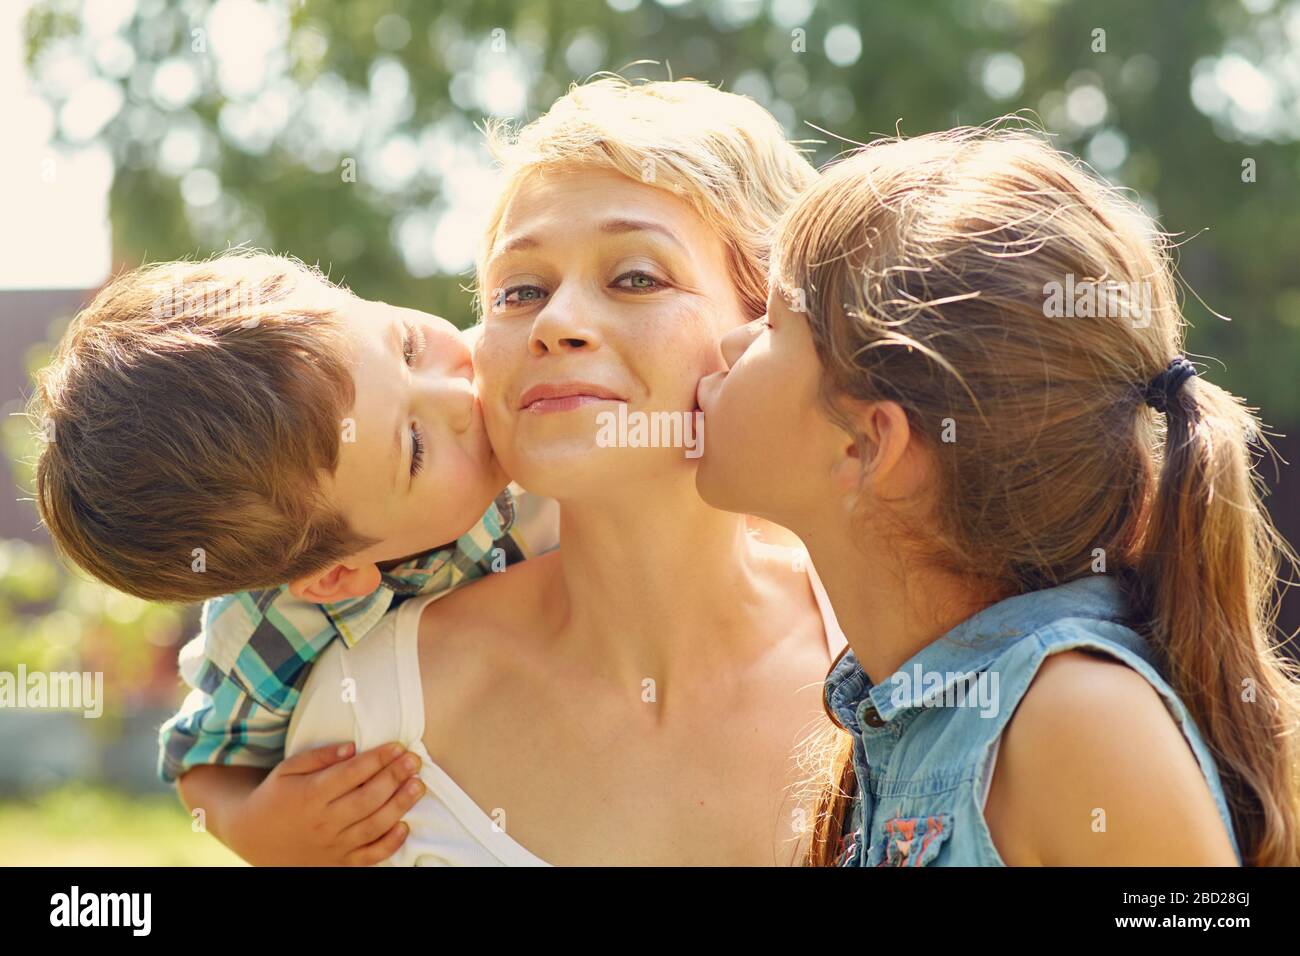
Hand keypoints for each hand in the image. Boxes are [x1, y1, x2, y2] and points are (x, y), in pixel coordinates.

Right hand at [225, 742, 425, 865]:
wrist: (253, 837)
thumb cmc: (275, 796)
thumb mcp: (288, 769)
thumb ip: (320, 756)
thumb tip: (353, 746)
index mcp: (310, 795)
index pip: (352, 774)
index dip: (378, 758)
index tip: (398, 746)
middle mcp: (323, 822)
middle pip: (368, 798)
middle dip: (395, 777)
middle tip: (414, 761)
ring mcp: (332, 845)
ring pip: (374, 825)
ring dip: (400, 805)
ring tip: (418, 785)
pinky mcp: (337, 863)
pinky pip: (369, 856)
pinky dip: (390, 843)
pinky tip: (404, 825)